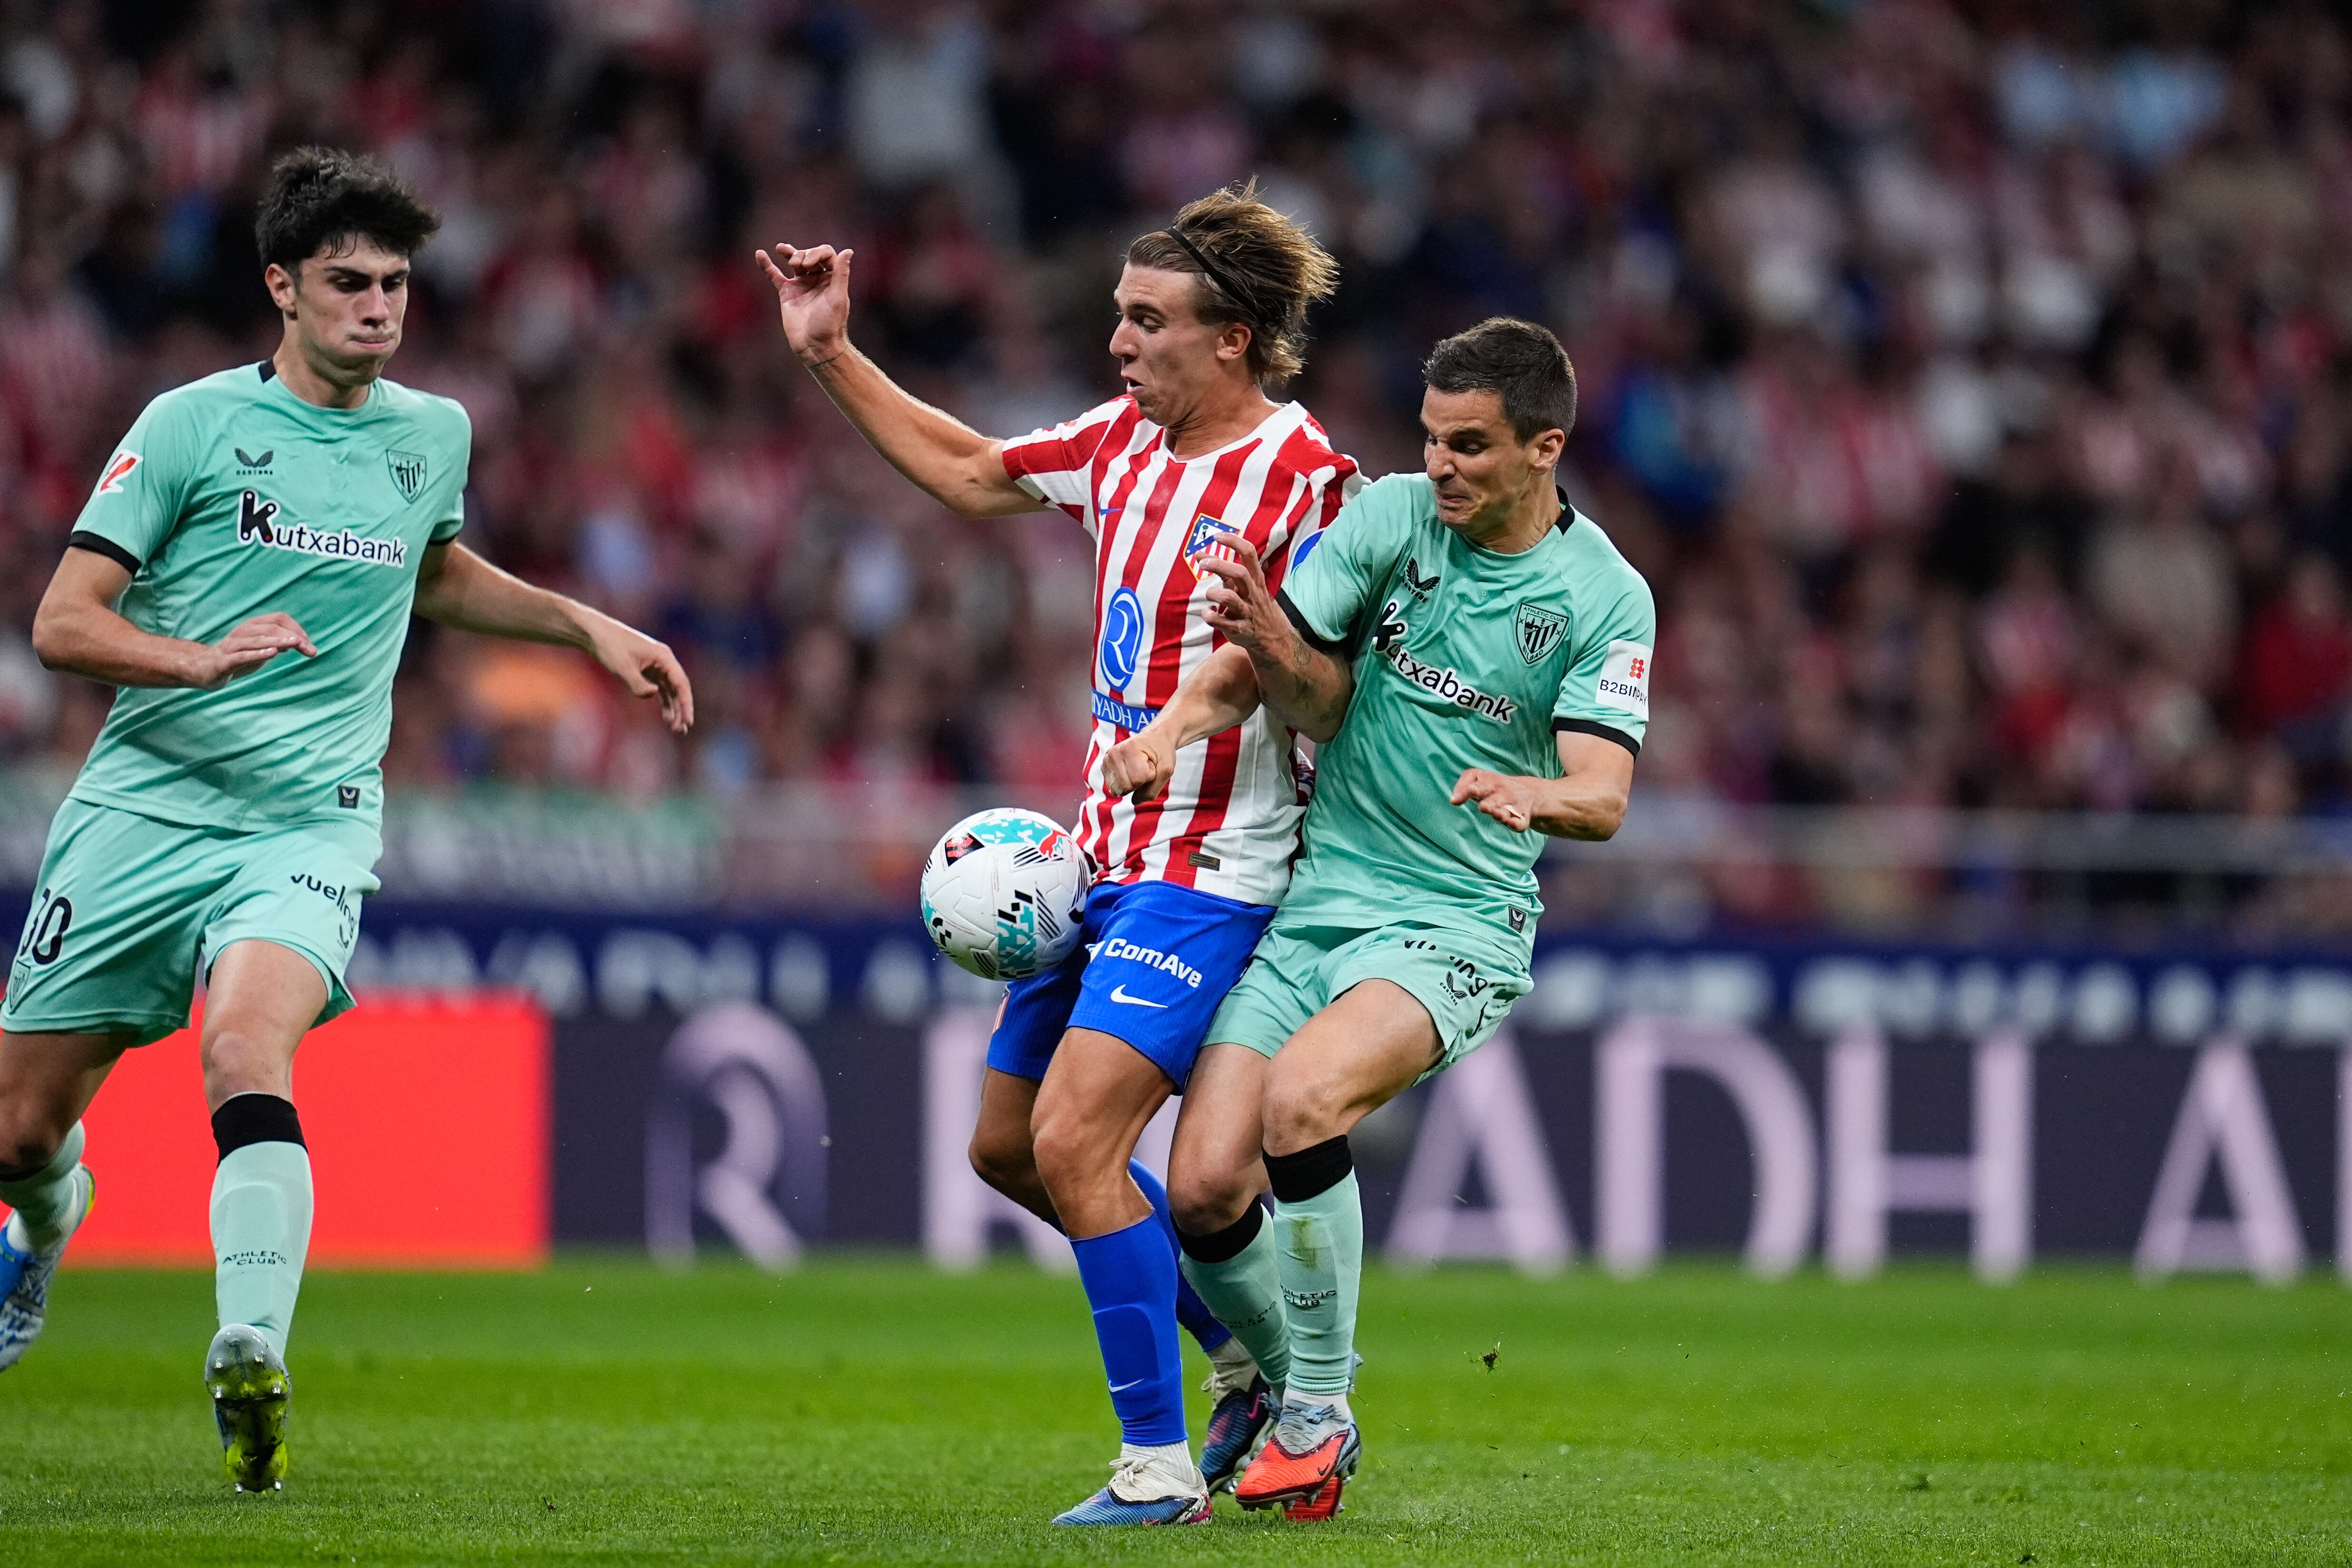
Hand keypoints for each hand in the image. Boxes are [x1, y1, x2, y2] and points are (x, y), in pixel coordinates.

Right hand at [189, 613, 315, 688]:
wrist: (203, 669)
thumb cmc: (236, 658)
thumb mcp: (260, 650)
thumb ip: (277, 644)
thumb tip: (299, 642)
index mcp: (252, 626)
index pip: (278, 618)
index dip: (295, 627)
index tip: (308, 642)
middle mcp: (242, 632)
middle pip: (272, 628)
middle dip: (293, 637)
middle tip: (311, 650)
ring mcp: (232, 645)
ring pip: (258, 639)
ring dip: (279, 641)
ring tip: (296, 643)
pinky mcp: (224, 661)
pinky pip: (242, 655)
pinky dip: (258, 653)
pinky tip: (273, 653)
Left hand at [586, 617, 694, 734]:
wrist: (595, 633)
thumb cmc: (610, 646)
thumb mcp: (623, 667)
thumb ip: (638, 685)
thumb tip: (654, 694)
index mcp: (664, 657)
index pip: (681, 683)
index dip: (686, 704)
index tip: (688, 721)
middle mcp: (664, 660)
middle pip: (678, 688)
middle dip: (681, 710)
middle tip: (682, 730)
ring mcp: (656, 665)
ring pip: (670, 690)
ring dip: (673, 708)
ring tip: (674, 728)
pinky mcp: (647, 669)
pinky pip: (661, 687)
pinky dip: (663, 701)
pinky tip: (666, 716)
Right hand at [756, 242, 854, 366]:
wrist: (814, 346)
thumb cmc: (829, 324)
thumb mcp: (838, 297)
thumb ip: (841, 274)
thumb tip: (848, 250)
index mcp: (832, 279)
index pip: (826, 254)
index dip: (817, 253)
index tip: (809, 264)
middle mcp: (818, 280)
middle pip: (810, 255)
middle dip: (803, 254)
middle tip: (797, 264)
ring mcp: (801, 285)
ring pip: (794, 262)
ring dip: (789, 253)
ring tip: (781, 249)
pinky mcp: (787, 293)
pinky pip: (775, 275)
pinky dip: (767, 265)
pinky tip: (760, 254)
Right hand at [1101, 730, 1174, 801]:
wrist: (1156, 738)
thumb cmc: (1162, 752)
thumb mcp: (1166, 770)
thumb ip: (1153, 790)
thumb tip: (1135, 802)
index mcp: (1128, 748)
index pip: (1138, 779)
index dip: (1150, 776)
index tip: (1152, 763)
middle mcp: (1113, 753)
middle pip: (1126, 787)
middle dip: (1141, 781)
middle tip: (1145, 766)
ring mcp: (1106, 760)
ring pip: (1119, 790)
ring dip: (1133, 783)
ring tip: (1138, 768)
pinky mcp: (1105, 767)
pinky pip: (1114, 788)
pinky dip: (1126, 783)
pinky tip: (1130, 770)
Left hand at [1196, 539, 1292, 658]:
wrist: (1272, 638)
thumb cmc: (1252, 604)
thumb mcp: (1242, 585)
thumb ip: (1221, 569)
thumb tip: (1199, 553)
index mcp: (1255, 579)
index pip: (1249, 554)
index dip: (1233, 542)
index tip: (1217, 536)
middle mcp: (1252, 593)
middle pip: (1240, 574)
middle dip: (1220, 565)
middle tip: (1203, 563)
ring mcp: (1246, 611)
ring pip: (1230, 599)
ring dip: (1214, 593)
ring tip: (1209, 594)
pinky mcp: (1239, 629)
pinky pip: (1222, 622)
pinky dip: (1210, 616)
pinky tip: (1208, 612)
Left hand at [1451, 768, 1540, 831]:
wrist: (1529, 792)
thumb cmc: (1494, 786)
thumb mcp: (1478, 778)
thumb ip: (1463, 787)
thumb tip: (1453, 801)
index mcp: (1492, 782)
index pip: (1483, 785)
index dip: (1477, 788)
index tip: (1471, 791)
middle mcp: (1504, 794)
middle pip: (1496, 799)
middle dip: (1490, 803)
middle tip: (1483, 807)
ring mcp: (1514, 806)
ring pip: (1508, 811)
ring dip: (1502, 814)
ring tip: (1496, 814)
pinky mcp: (1522, 819)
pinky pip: (1520, 822)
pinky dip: (1517, 823)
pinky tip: (1512, 824)